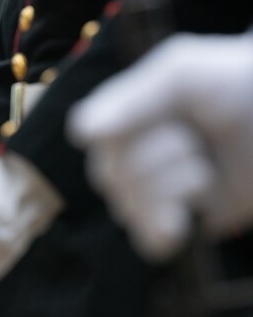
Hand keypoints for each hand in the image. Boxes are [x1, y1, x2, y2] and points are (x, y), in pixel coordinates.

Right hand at [67, 32, 252, 257]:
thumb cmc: (234, 84)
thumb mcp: (181, 75)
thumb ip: (133, 99)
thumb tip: (83, 132)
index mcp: (126, 116)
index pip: (91, 132)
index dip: (119, 133)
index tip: (161, 119)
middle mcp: (131, 156)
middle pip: (110, 174)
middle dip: (156, 158)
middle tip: (193, 142)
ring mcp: (155, 193)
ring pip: (129, 207)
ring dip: (173, 185)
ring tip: (204, 170)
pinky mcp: (181, 225)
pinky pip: (151, 241)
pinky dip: (165, 229)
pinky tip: (184, 215)